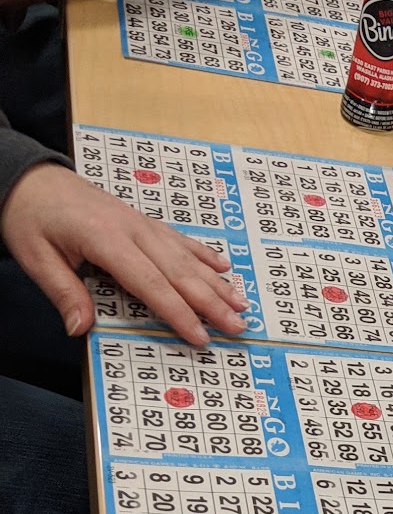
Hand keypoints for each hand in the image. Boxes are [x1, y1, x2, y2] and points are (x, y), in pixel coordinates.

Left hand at [0, 163, 248, 346]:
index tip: (201, 335)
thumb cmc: (30, 216)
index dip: (178, 312)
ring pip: (186, 257)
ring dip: (216, 282)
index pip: (150, 283)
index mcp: (105, 239)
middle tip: (238, 326)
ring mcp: (141, 223)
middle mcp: (131, 229)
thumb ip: (63, 293)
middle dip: (212, 302)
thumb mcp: (36, 257)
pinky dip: (204, 254)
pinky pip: (179, 240)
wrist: (30, 178)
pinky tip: (223, 266)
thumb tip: (81, 329)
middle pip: (179, 272)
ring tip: (241, 303)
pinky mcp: (142, 220)